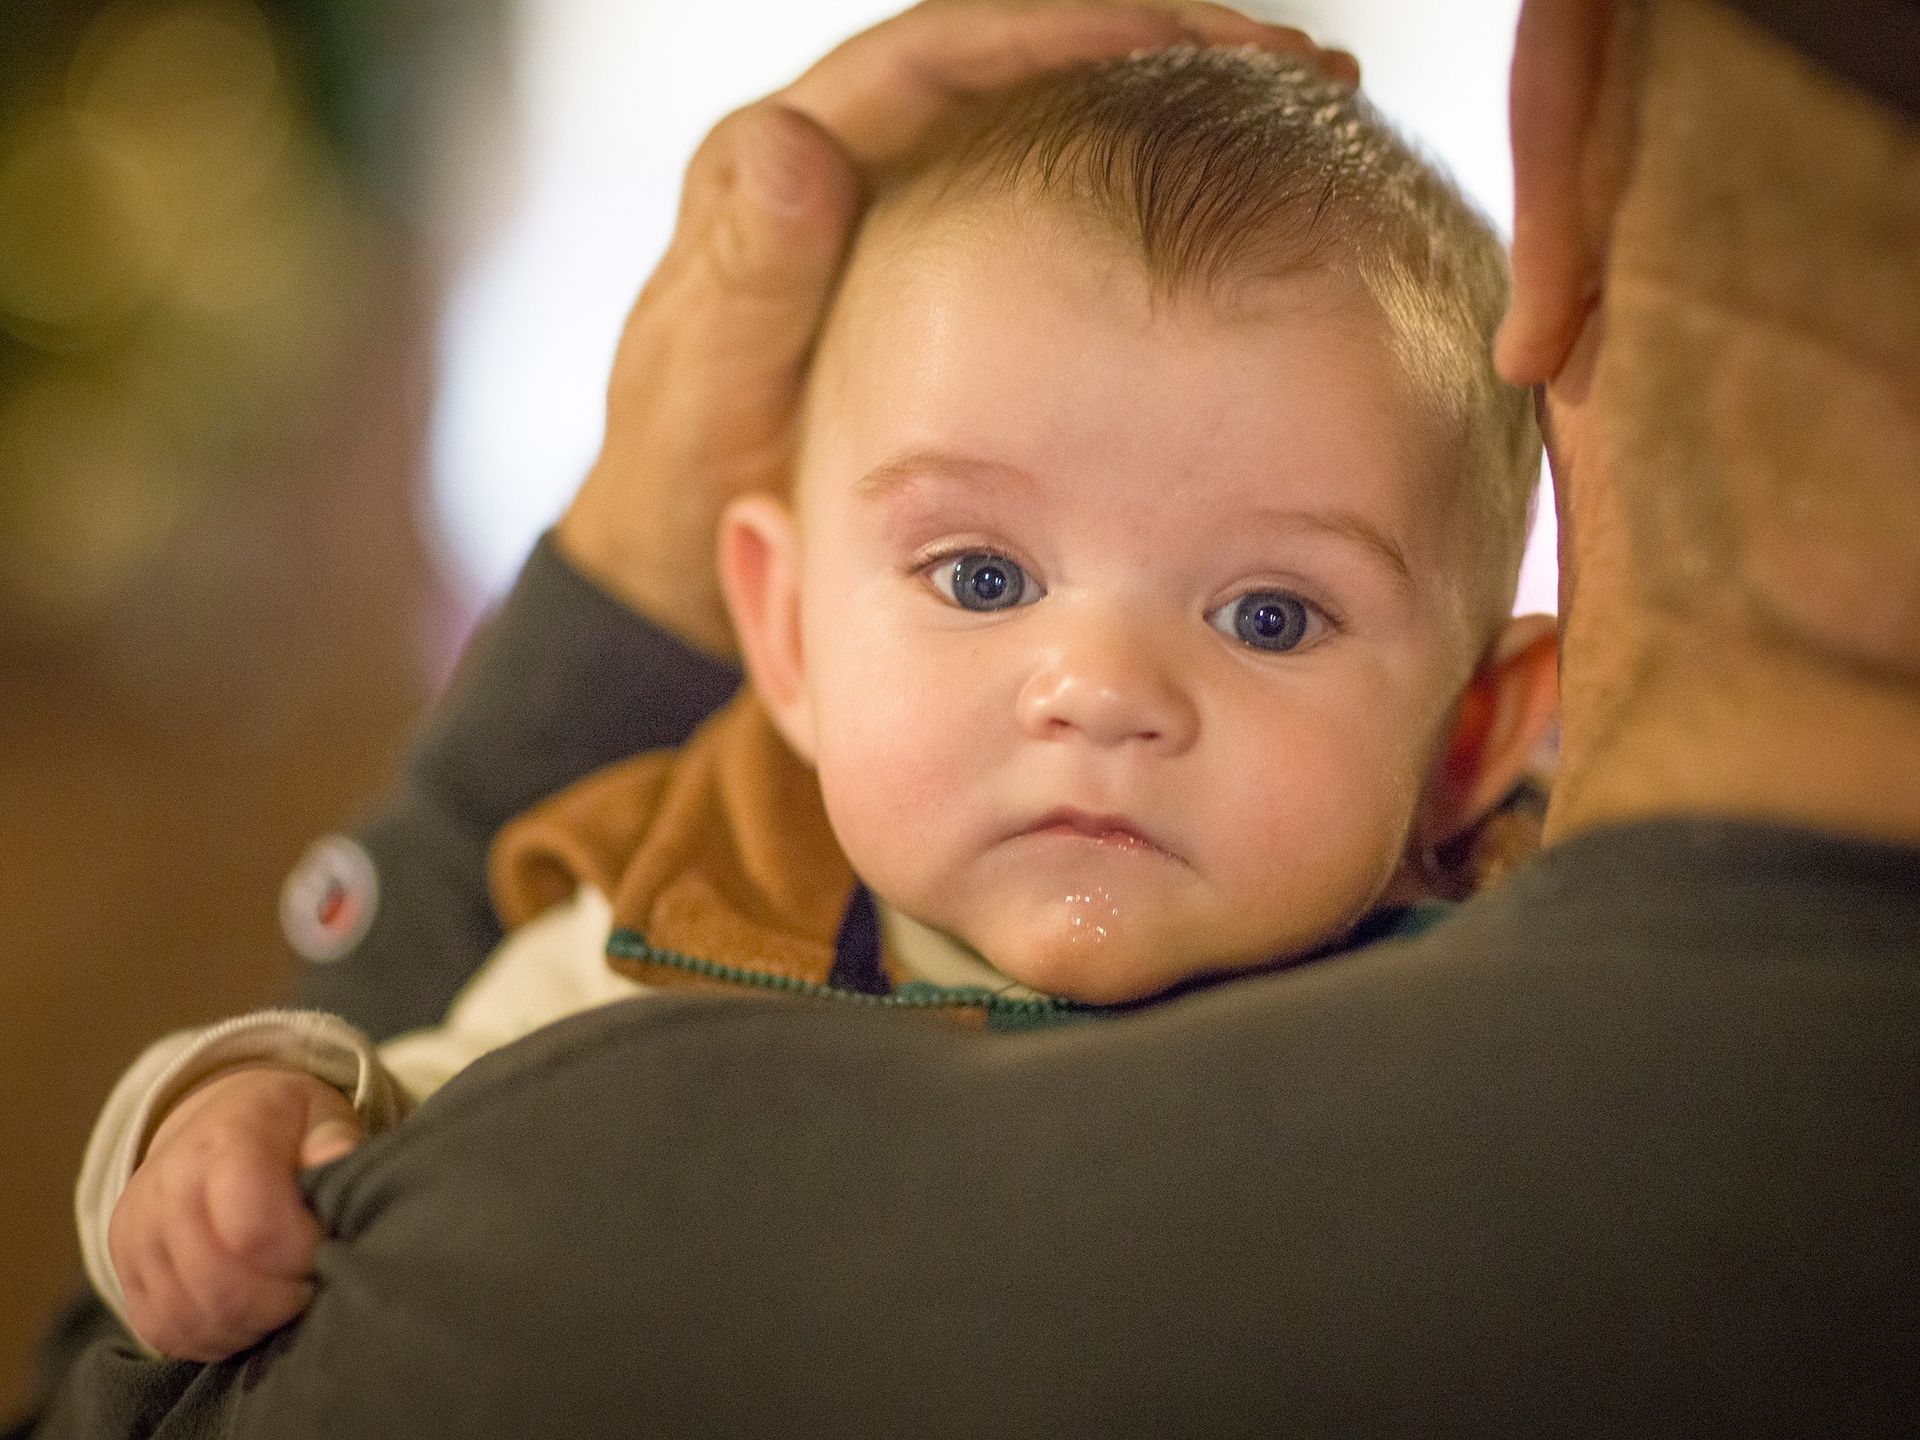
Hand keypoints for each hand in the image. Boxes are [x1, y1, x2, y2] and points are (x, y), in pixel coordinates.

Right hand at [108, 1065, 362, 1361]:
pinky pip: (162, 1330)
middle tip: (308, 1286)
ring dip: (248, 1324)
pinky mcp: (123, 1269)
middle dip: (278, 1300)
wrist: (210, 1125)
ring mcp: (136, 1232)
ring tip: (282, 1301)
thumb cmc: (282, 1127)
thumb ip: (334, 1139)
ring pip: (189, 1315)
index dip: (301, 1254)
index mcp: (223, 1142)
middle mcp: (167, 1186)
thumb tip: (336, 1162)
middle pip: (220, 1283)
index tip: (325, 1247)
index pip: (255, 1227)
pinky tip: (247, 1317)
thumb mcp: (320, 1111)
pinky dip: (211, 1338)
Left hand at [556, 1, 1357, 653]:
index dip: (1090, 30)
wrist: (678, 553)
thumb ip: (746, 272)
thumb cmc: (679, 477)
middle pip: (1039, 69)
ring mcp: (913, 216)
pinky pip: (1068, 219)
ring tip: (1313, 125)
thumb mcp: (706, 382)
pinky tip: (1240, 227)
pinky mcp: (952, 280)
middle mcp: (863, 159)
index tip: (1213, 44)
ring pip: (1069, 136)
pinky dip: (1153, 212)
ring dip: (1181, 123)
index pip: (962, 48)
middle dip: (1174, 57)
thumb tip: (790, 141)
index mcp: (799, 153)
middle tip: (1308, 75)